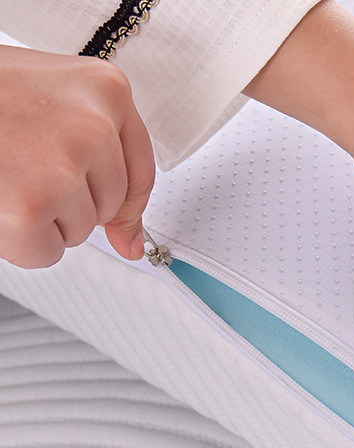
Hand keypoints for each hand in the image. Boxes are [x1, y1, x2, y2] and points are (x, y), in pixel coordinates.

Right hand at [0, 45, 154, 267]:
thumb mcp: (51, 102)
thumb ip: (99, 161)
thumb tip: (132, 242)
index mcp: (104, 89)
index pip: (141, 170)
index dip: (127, 206)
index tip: (124, 229)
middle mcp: (93, 126)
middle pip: (109, 205)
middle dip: (70, 202)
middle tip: (23, 168)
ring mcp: (63, 166)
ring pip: (80, 230)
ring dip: (43, 219)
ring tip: (8, 175)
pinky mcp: (31, 205)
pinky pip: (48, 253)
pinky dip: (20, 243)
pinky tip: (1, 202)